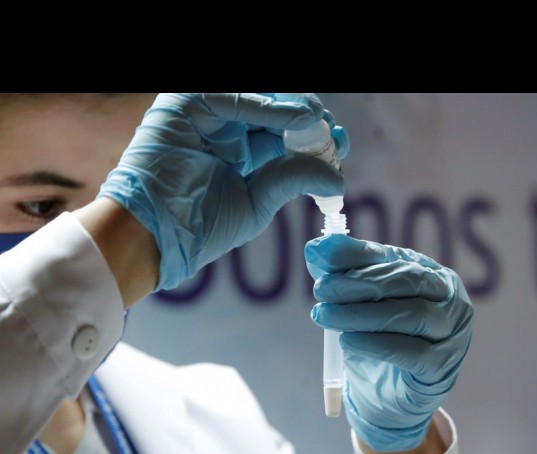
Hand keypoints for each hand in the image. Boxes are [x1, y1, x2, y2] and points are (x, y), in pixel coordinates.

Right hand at [97, 93, 348, 290]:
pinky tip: (298, 118)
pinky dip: (267, 106)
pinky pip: (233, 98)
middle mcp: (225, 127)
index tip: (340, 144)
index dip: (313, 136)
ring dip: (293, 109)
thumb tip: (336, 177)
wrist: (157, 234)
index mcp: (241, 151)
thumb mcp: (257, 201)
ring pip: (258, 99)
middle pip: (275, 110)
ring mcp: (206, 113)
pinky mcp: (185, 103)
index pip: (284, 133)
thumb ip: (291, 179)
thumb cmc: (201, 225)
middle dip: (308, 119)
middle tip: (333, 132)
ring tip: (318, 123)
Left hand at [305, 235, 473, 452]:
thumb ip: (340, 274)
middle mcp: (450, 299)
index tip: (318, 257)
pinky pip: (413, 353)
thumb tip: (315, 247)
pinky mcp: (443, 367)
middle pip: (408, 281)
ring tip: (325, 316)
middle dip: (359, 283)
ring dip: (363, 314)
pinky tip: (348, 341)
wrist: (387, 399)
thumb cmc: (376, 342)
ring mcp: (452, 333)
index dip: (356, 255)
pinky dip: (377, 344)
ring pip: (412, 315)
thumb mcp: (357, 304)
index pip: (394, 258)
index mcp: (431, 274)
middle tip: (321, 289)